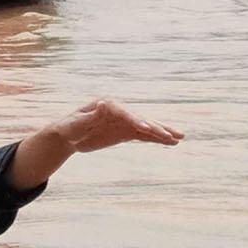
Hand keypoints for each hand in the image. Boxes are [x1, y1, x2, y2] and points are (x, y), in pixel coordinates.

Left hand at [49, 99, 182, 152]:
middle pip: (140, 119)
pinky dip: (157, 140)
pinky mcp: (125, 132)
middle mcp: (119, 111)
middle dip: (156, 127)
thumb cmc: (69, 127)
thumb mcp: (77, 123)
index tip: (146, 127)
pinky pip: (144, 136)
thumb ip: (91, 116)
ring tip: (180, 138)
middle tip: (171, 135)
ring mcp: (124, 122)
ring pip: (146, 127)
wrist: (68, 135)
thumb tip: (104, 104)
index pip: (125, 112)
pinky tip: (171, 143)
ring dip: (163, 133)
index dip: (136, 119)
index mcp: (107, 105)